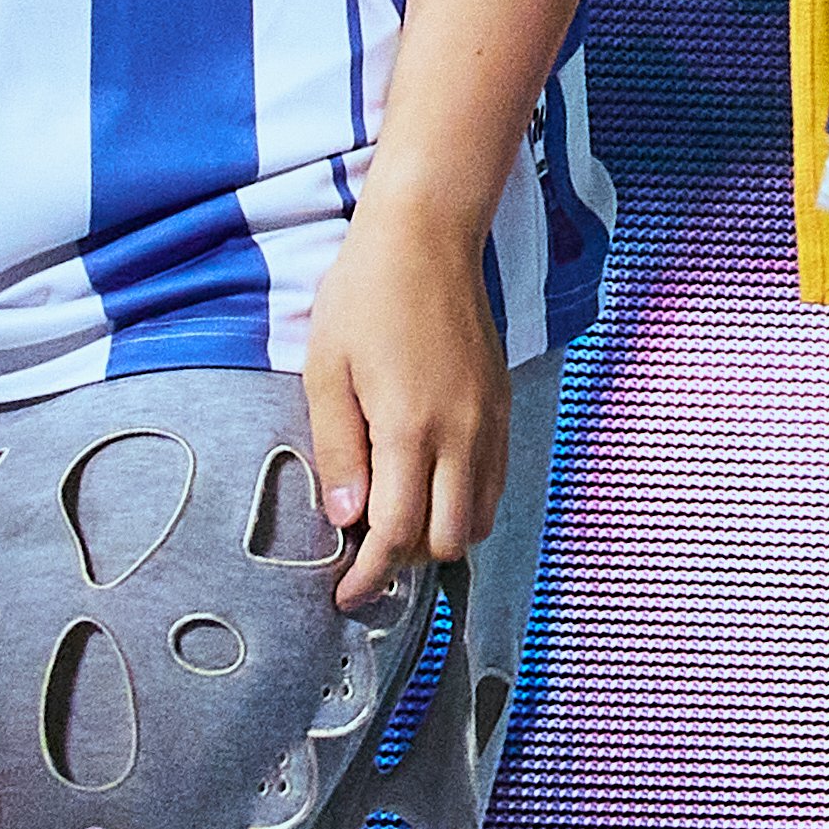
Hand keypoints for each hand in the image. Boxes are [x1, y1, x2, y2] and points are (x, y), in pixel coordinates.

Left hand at [300, 194, 511, 611]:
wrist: (427, 233)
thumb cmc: (366, 293)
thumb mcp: (326, 369)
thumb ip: (338, 449)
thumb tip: (346, 517)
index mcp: (410, 427)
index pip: (397, 535)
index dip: (369, 576)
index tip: (345, 594)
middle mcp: (461, 432)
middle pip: (446, 540)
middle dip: (405, 561)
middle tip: (366, 550)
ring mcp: (489, 419)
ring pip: (480, 517)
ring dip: (439, 533)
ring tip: (398, 516)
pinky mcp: (502, 403)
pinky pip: (495, 480)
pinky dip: (466, 502)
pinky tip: (430, 483)